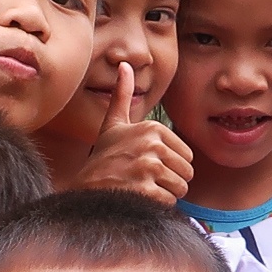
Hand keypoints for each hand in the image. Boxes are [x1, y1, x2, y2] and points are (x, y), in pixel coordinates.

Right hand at [61, 60, 193, 204]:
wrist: (85, 188)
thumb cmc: (103, 157)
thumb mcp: (114, 124)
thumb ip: (123, 95)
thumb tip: (125, 65)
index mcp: (153, 129)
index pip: (187, 157)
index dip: (172, 166)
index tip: (147, 165)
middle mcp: (152, 145)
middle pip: (187, 173)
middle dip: (171, 182)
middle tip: (145, 180)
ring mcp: (147, 167)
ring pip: (180, 189)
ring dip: (165, 194)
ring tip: (142, 188)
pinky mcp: (144, 190)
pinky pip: (169, 202)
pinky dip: (157, 206)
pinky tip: (139, 199)